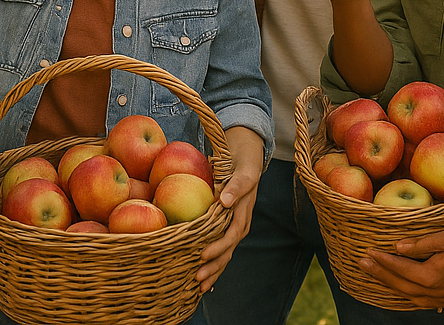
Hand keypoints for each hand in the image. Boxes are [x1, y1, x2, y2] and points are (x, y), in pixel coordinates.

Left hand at [197, 126, 263, 292]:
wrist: (245, 158)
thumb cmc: (241, 164)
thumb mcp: (243, 170)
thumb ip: (236, 185)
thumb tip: (225, 201)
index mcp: (243, 212)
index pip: (231, 235)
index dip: (218, 247)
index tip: (202, 255)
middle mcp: (240, 223)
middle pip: (228, 250)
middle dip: (214, 267)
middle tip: (197, 279)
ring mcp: (234, 226)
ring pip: (225, 253)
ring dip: (214, 270)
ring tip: (199, 286)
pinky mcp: (226, 226)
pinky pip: (220, 247)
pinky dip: (213, 263)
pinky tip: (203, 277)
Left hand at [358, 226, 443, 309]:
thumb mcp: (443, 237)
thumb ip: (419, 244)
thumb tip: (397, 248)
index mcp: (432, 277)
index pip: (400, 269)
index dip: (382, 261)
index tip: (368, 252)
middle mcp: (436, 292)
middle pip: (401, 285)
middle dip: (380, 274)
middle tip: (363, 264)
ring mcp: (443, 299)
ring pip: (409, 297)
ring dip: (391, 286)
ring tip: (375, 275)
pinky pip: (421, 301)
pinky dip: (406, 295)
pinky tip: (399, 291)